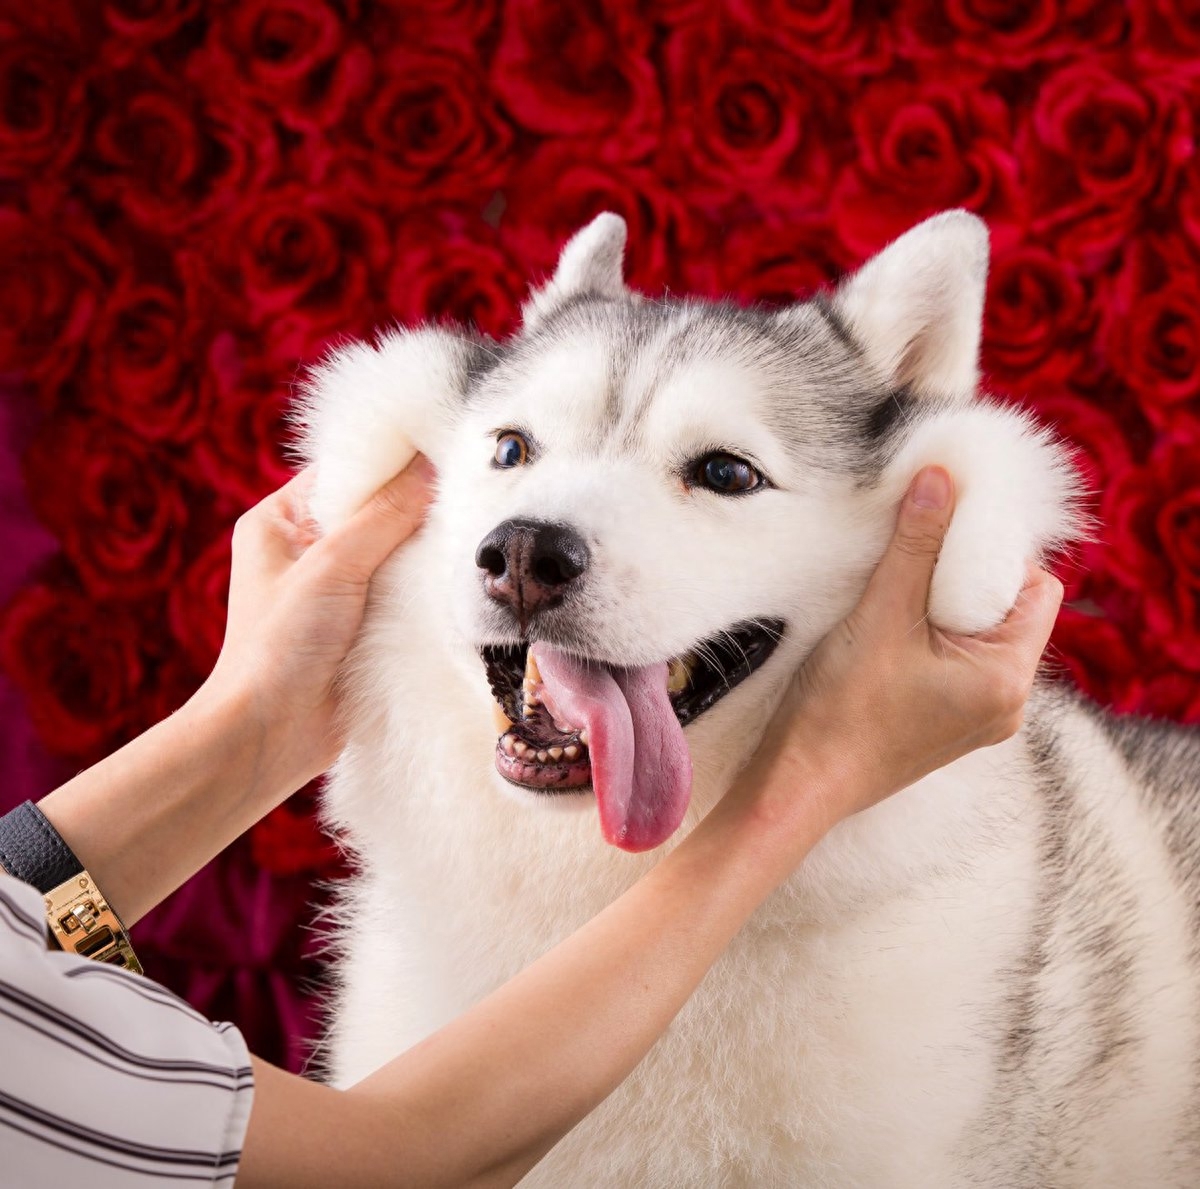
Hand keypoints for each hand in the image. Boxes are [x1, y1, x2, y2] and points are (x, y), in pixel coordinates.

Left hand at [199, 456, 435, 797]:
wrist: (268, 734)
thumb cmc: (278, 647)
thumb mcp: (332, 566)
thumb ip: (384, 515)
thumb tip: (429, 466)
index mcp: (279, 521)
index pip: (345, 470)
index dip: (390, 460)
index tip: (441, 449)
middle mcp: (305, 550)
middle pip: (374, 508)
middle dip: (415, 506)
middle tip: (465, 493)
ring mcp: (334, 589)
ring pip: (393, 550)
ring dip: (423, 550)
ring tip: (464, 536)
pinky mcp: (360, 625)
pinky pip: (401, 591)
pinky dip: (424, 587)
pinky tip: (452, 582)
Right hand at [737, 465, 1063, 841]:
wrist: (800, 783)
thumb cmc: (841, 712)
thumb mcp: (880, 615)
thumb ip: (915, 544)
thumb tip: (939, 479)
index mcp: (1007, 680)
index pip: (1036, 589)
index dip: (996, 553)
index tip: (946, 533)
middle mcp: (1006, 704)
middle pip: (1009, 611)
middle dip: (965, 576)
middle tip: (915, 559)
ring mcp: (977, 718)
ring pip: (979, 635)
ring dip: (942, 604)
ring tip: (895, 594)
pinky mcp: (946, 722)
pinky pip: (957, 661)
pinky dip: (930, 634)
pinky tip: (888, 627)